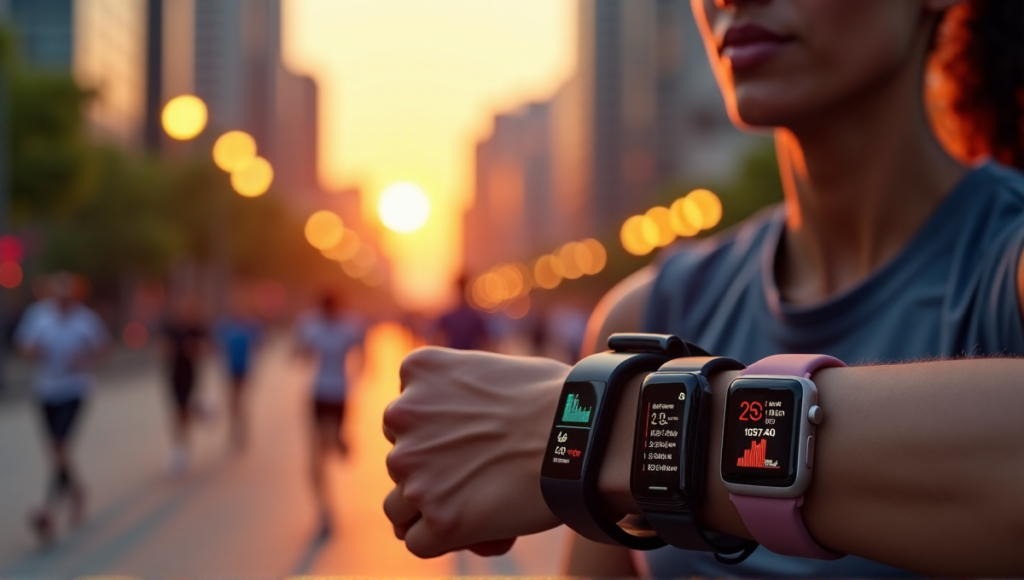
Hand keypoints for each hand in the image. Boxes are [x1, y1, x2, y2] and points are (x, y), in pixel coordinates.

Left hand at [383, 347, 568, 557]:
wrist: (586, 434)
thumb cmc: (556, 398)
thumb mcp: (492, 369)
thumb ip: (457, 391)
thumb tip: (451, 424)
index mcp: (419, 371)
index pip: (403, 416)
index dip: (433, 435)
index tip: (467, 444)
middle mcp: (404, 416)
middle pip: (401, 459)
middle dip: (433, 472)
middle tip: (478, 477)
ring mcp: (416, 471)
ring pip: (398, 506)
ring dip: (429, 510)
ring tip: (474, 508)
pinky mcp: (439, 518)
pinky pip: (417, 542)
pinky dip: (442, 540)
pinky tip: (478, 530)